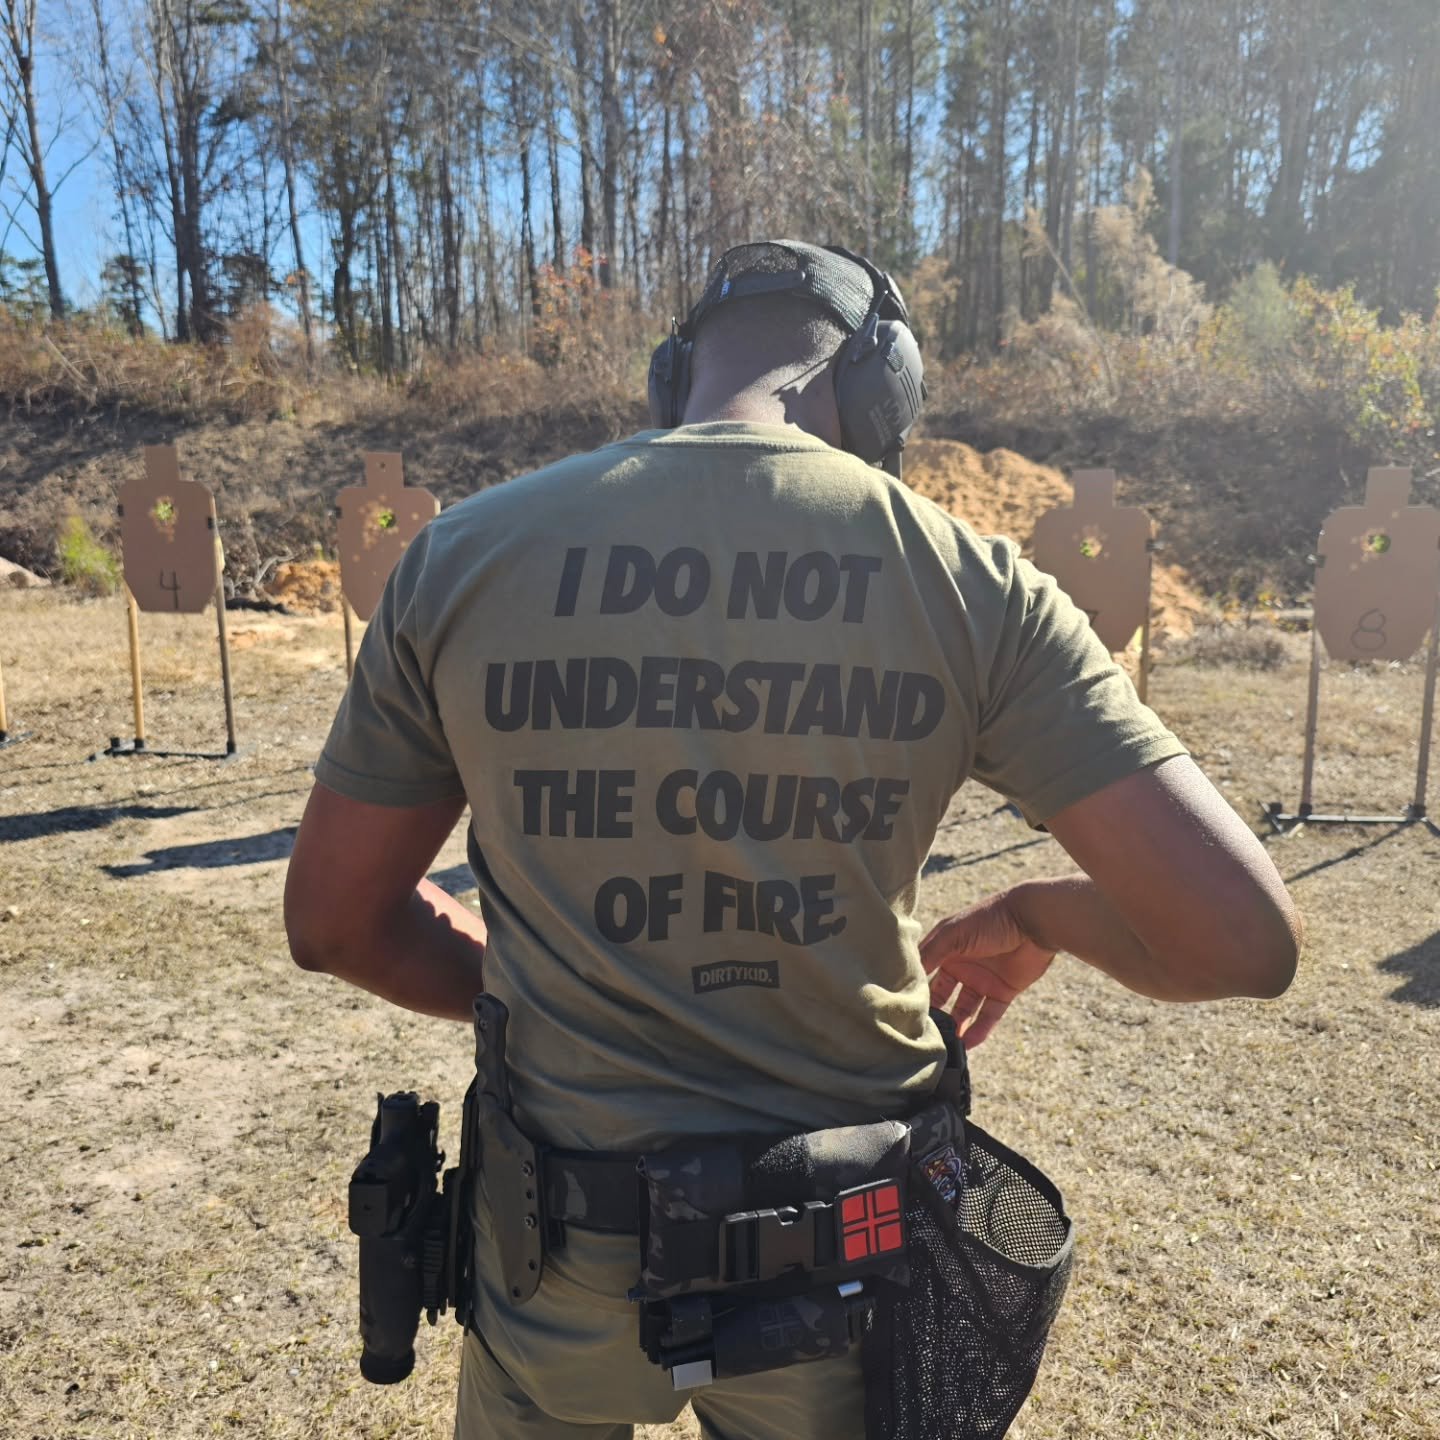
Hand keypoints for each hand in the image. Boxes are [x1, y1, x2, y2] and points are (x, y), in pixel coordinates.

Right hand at [921, 890, 1056, 1047]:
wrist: (1033, 920)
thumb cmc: (990, 919)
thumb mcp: (953, 934)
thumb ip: (930, 954)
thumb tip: (906, 978)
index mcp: (946, 950)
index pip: (925, 974)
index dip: (916, 991)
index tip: (904, 1011)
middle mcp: (962, 965)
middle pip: (942, 995)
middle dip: (934, 1013)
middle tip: (922, 1033)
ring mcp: (983, 980)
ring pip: (964, 1009)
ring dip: (956, 1027)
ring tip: (944, 1046)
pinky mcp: (1003, 991)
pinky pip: (988, 1016)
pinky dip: (979, 1031)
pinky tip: (968, 1045)